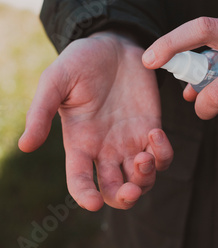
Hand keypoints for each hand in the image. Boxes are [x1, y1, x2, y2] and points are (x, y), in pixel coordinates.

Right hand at [19, 32, 172, 210]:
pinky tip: (155, 136)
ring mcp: (130, 141)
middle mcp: (104, 149)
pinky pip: (161, 157)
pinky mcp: (150, 129)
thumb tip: (25, 146)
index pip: (80, 181)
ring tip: (143, 157)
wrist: (112, 44)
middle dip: (125, 198)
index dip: (85, 197)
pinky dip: (162, 155)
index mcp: (79, 143)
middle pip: (116, 191)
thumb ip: (41, 112)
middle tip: (131, 188)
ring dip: (145, 179)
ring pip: (141, 180)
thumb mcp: (55, 81)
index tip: (94, 203)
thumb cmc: (80, 61)